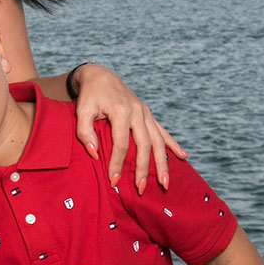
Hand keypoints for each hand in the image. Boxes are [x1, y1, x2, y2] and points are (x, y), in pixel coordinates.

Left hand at [71, 64, 184, 193]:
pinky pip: (162, 131)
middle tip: (141, 189)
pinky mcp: (147, 113)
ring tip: (165, 183)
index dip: (117, 164)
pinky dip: (172, 144)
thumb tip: (95, 154)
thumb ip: (85, 132)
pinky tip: (182, 156)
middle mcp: (137, 111)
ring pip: (158, 141)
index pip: (121, 144)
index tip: (113, 181)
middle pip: (144, 145)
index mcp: (120, 111)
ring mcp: (145, 112)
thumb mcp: (81, 110)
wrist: (100, 75)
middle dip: (143, 169)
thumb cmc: (89, 95)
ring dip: (162, 163)